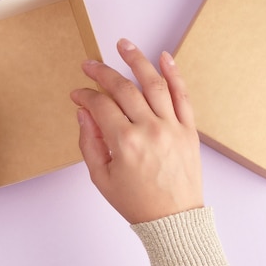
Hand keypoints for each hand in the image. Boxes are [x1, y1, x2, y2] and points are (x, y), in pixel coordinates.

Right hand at [70, 39, 203, 223]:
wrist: (173, 221)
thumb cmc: (136, 202)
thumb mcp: (101, 178)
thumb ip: (89, 142)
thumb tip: (83, 113)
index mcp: (125, 143)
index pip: (100, 105)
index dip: (85, 95)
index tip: (77, 94)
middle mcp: (149, 129)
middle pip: (123, 88)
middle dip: (102, 72)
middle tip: (89, 64)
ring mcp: (172, 127)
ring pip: (153, 83)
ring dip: (137, 60)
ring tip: (123, 44)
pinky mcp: (189, 129)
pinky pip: (183, 95)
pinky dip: (174, 73)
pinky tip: (164, 56)